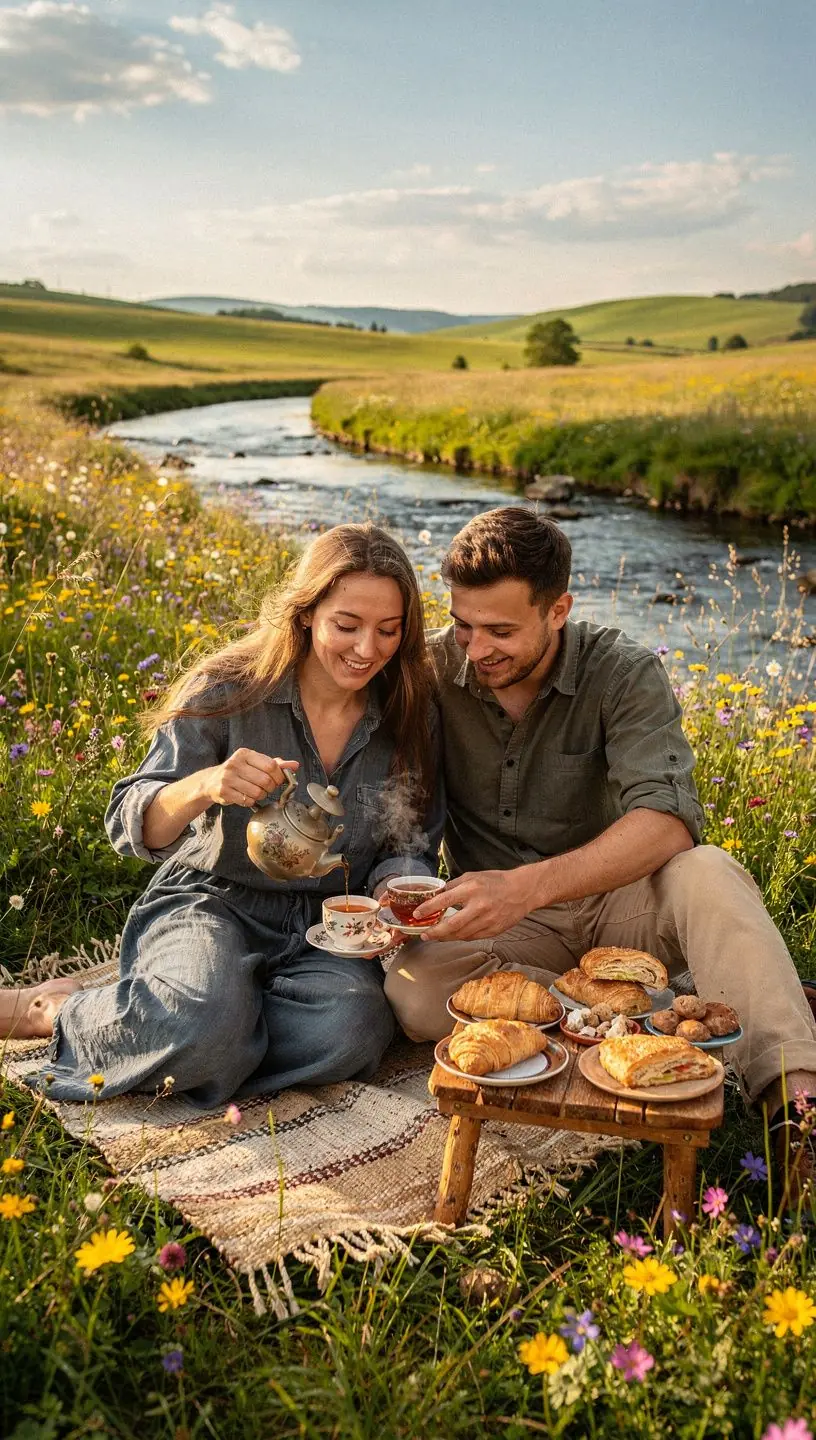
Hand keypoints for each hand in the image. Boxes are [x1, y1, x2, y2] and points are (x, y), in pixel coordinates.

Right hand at [203, 750, 299, 808]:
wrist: (211, 781)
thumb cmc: (238, 771)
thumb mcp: (255, 763)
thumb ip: (275, 764)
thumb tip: (295, 765)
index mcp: (244, 754)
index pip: (271, 765)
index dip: (279, 776)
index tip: (278, 780)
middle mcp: (235, 764)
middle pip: (266, 781)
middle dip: (271, 788)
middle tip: (268, 788)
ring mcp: (228, 778)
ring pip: (257, 792)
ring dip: (261, 796)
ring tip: (256, 792)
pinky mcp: (224, 791)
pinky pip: (247, 801)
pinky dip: (251, 801)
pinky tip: (246, 797)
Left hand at [415, 868, 534, 941]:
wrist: (522, 891)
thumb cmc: (496, 881)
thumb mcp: (473, 876)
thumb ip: (454, 886)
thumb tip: (436, 894)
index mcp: (472, 889)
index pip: (445, 900)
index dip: (429, 908)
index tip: (417, 913)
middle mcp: (479, 906)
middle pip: (452, 924)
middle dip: (435, 931)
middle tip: (423, 934)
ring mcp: (487, 920)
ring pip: (461, 934)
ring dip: (446, 937)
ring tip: (435, 936)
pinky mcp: (494, 930)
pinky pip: (472, 937)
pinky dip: (460, 937)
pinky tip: (453, 935)